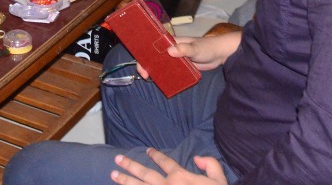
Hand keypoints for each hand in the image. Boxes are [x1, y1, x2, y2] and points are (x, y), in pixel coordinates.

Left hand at [111, 148, 228, 184]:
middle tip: (117, 159)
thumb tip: (198, 158)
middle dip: (130, 165)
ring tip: (113, 174)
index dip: (156, 155)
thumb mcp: (219, 180)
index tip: (148, 150)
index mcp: (180, 176)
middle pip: (144, 173)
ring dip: (125, 181)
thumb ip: (211, 165)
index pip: (165, 162)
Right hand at [134, 31, 240, 79]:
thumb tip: (170, 51)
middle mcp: (171, 50)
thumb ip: (184, 49)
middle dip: (147, 65)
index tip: (142, 65)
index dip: (144, 54)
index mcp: (171, 42)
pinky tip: (162, 82)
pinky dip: (165, 76)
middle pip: (154, 56)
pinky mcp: (182, 67)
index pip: (153, 46)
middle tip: (146, 76)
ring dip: (155, 71)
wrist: (220, 54)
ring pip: (161, 65)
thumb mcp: (195, 48)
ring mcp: (176, 59)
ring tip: (151, 80)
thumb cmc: (207, 47)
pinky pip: (170, 71)